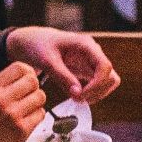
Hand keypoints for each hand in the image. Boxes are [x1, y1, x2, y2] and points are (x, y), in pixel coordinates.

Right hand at [0, 62, 44, 141]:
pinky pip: (40, 115)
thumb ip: (0, 88)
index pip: (19, 67)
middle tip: (28, 99)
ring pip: (40, 97)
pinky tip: (25, 125)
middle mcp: (0, 98)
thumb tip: (24, 77)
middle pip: (33, 80)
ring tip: (26, 113)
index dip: (27, 74)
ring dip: (36, 104)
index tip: (26, 83)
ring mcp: (12, 114)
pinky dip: (36, 119)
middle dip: (34, 89)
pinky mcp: (21, 130)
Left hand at [6, 27, 120, 103]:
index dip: (97, 84)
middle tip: (78, 99)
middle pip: (110, 76)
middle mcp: (93, 52)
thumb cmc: (38, 46)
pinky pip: (98, 84)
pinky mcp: (86, 70)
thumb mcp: (47, 62)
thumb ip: (63, 78)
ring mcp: (91, 61)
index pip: (105, 67)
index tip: (81, 95)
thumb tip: (78, 95)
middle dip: (98, 91)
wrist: (31, 42)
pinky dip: (91, 93)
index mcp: (86, 45)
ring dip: (96, 94)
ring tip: (77, 99)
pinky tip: (75, 96)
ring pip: (107, 82)